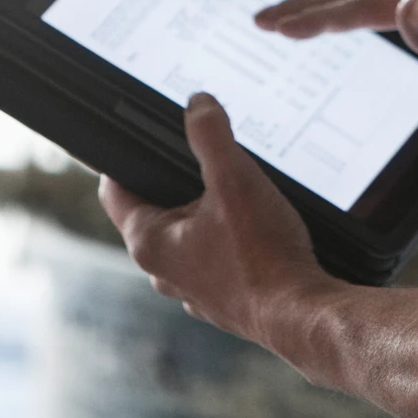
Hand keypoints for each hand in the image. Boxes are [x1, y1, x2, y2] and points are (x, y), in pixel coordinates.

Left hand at [100, 93, 417, 417]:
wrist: (302, 313)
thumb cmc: (263, 253)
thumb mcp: (234, 177)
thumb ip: (210, 134)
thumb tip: (197, 103)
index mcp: (150, 243)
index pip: (115, 192)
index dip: (124, 159)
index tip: (143, 135)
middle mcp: (164, 271)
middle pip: (155, 211)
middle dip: (177, 180)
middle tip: (204, 153)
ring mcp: (194, 290)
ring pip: (188, 236)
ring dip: (206, 211)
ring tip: (236, 186)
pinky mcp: (224, 298)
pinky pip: (216, 256)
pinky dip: (229, 238)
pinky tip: (256, 224)